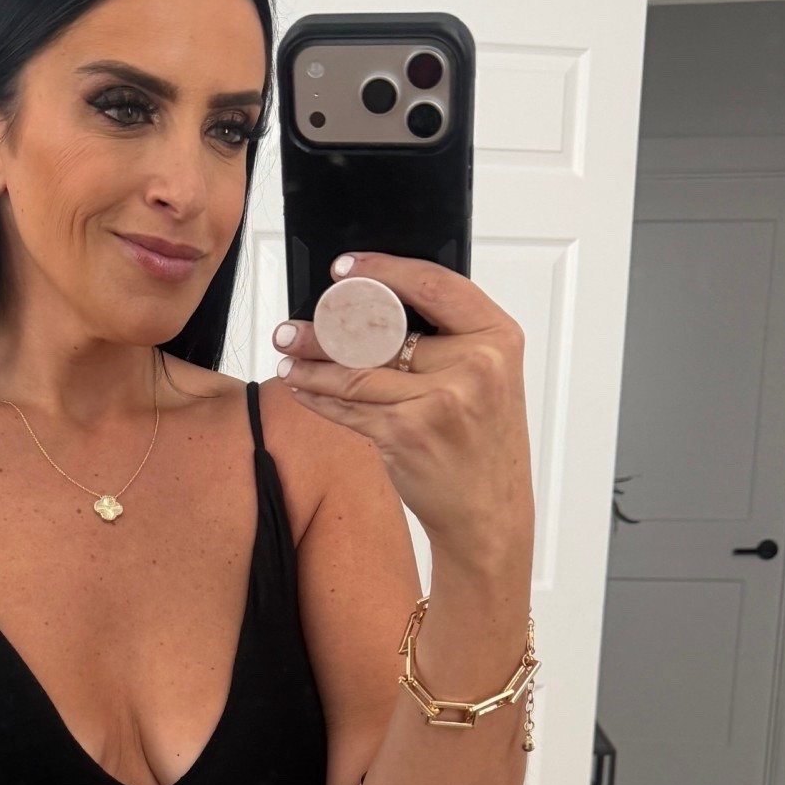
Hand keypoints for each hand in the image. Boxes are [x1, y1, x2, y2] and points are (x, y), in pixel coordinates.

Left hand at [274, 252, 533, 566]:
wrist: (489, 514)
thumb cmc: (482, 447)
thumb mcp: (488, 380)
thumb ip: (448, 342)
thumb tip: (376, 312)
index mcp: (497, 338)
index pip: (433, 285)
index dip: (383, 270)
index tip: (345, 270)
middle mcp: (474, 364)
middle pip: (384, 330)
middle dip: (328, 326)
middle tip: (294, 326)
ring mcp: (438, 400)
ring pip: (356, 370)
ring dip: (311, 363)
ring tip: (287, 354)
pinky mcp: (405, 432)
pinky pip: (348, 406)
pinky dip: (318, 396)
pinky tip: (301, 388)